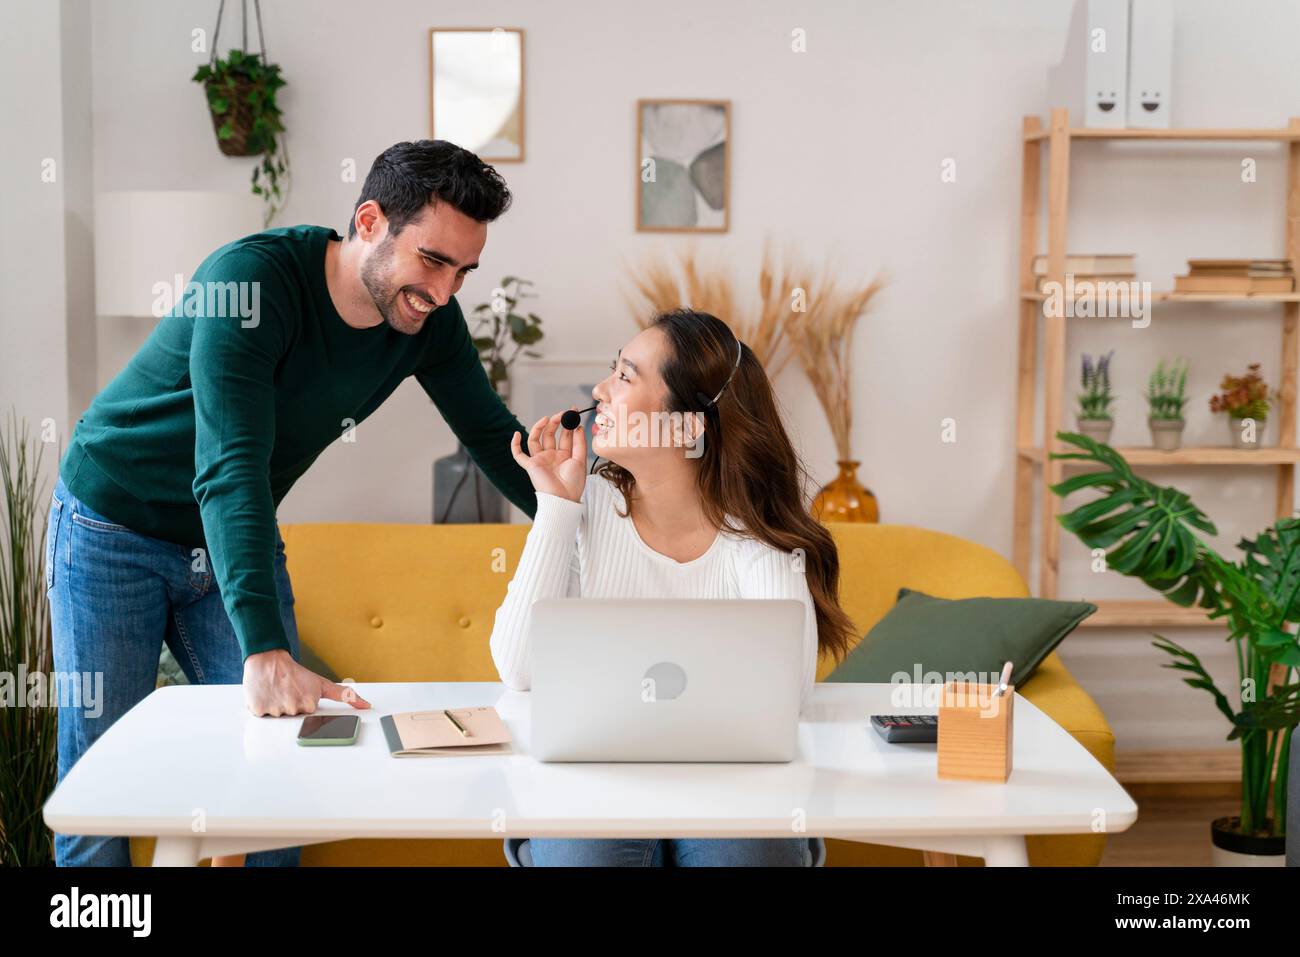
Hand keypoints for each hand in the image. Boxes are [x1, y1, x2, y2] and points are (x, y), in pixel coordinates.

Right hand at [242, 648, 371, 716]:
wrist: (269, 660)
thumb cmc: (296, 673)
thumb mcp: (322, 684)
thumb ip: (346, 696)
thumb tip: (367, 705)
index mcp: (310, 704)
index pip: (308, 716)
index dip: (303, 705)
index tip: (301, 695)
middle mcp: (293, 708)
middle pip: (292, 718)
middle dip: (290, 707)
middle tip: (289, 692)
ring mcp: (275, 710)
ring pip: (276, 717)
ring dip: (276, 706)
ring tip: (278, 692)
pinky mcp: (258, 710)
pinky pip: (261, 715)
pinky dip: (262, 707)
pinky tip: (267, 694)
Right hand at [510, 408, 586, 503]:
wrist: (564, 499)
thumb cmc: (574, 483)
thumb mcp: (580, 459)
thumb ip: (579, 442)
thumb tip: (577, 426)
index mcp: (564, 455)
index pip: (565, 435)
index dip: (569, 422)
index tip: (574, 410)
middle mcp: (551, 456)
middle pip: (551, 434)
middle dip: (557, 422)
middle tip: (564, 413)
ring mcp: (540, 460)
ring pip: (536, 439)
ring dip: (540, 427)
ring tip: (549, 418)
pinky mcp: (530, 466)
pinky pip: (519, 455)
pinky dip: (515, 445)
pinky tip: (516, 434)